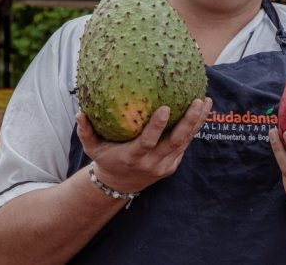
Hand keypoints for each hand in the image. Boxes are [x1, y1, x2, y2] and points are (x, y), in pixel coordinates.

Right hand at [76, 97, 212, 192]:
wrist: (119, 185)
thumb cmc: (106, 159)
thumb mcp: (92, 148)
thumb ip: (86, 131)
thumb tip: (79, 112)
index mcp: (133, 157)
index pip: (148, 142)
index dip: (157, 127)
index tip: (166, 107)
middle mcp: (152, 163)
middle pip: (175, 142)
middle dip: (188, 121)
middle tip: (198, 100)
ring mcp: (165, 165)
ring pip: (185, 142)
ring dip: (197, 122)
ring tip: (206, 101)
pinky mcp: (173, 165)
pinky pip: (185, 144)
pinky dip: (195, 127)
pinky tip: (202, 109)